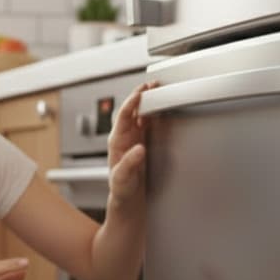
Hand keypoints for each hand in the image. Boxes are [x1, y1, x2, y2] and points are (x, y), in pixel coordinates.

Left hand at [107, 81, 157, 204]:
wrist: (127, 195)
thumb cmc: (121, 188)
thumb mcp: (122, 177)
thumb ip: (129, 163)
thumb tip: (139, 149)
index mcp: (117, 141)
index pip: (124, 115)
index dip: (132, 102)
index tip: (141, 92)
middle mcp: (124, 136)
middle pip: (132, 109)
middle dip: (142, 95)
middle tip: (153, 84)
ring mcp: (134, 137)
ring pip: (141, 113)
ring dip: (149, 101)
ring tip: (158, 89)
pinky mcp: (143, 141)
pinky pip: (148, 122)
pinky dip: (155, 112)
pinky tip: (162, 106)